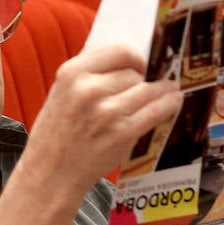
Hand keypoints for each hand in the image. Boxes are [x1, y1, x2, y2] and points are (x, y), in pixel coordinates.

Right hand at [25, 45, 183, 188]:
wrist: (50, 173)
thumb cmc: (56, 134)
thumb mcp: (61, 93)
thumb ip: (88, 75)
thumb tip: (127, 62)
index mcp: (71, 74)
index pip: (118, 51)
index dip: (135, 58)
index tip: (141, 65)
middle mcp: (88, 90)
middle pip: (134, 73)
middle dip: (144, 80)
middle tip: (149, 86)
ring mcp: (106, 112)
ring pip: (148, 91)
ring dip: (163, 90)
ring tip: (169, 91)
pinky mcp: (121, 133)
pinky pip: (154, 111)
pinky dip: (168, 105)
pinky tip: (173, 102)